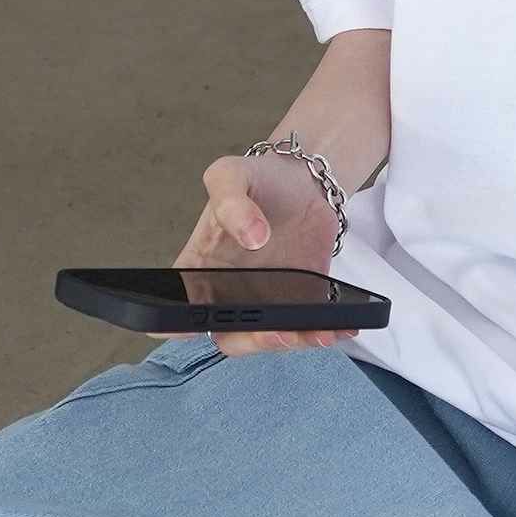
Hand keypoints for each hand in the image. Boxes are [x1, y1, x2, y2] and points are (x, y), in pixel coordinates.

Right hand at [145, 152, 359, 357]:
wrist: (304, 181)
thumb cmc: (258, 180)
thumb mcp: (231, 174)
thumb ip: (231, 201)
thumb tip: (251, 235)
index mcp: (198, 269)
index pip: (176, 308)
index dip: (176, 325)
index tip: (194, 326)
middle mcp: (229, 292)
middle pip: (228, 336)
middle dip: (250, 341)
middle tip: (273, 332)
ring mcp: (266, 300)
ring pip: (271, 337)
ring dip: (293, 341)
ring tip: (317, 333)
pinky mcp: (300, 300)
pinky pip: (306, 326)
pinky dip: (323, 331)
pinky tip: (340, 327)